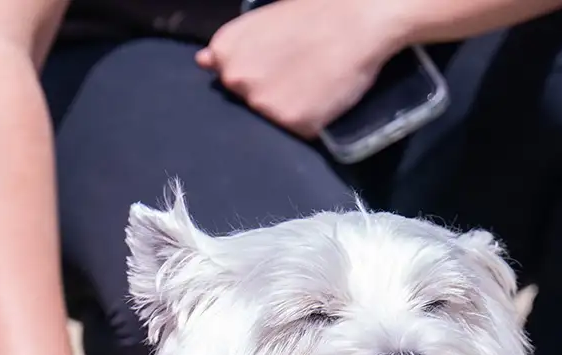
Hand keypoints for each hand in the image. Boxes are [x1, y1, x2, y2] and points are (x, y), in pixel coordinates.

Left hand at [195, 0, 400, 137]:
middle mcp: (239, 80)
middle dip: (270, 95)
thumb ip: (232, 47)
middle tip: (299, 73)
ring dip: (291, 110)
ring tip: (313, 81)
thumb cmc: (316, 13)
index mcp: (226, 53)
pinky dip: (312, 122)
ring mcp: (265, 105)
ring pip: (273, 122)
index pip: (229, 85)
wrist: (360, 19)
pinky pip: (299, 133)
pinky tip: (324, 97)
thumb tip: (202, 62)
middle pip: (249, 105)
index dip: (257, 77)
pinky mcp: (294, 124)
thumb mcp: (263, 20)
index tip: (277, 67)